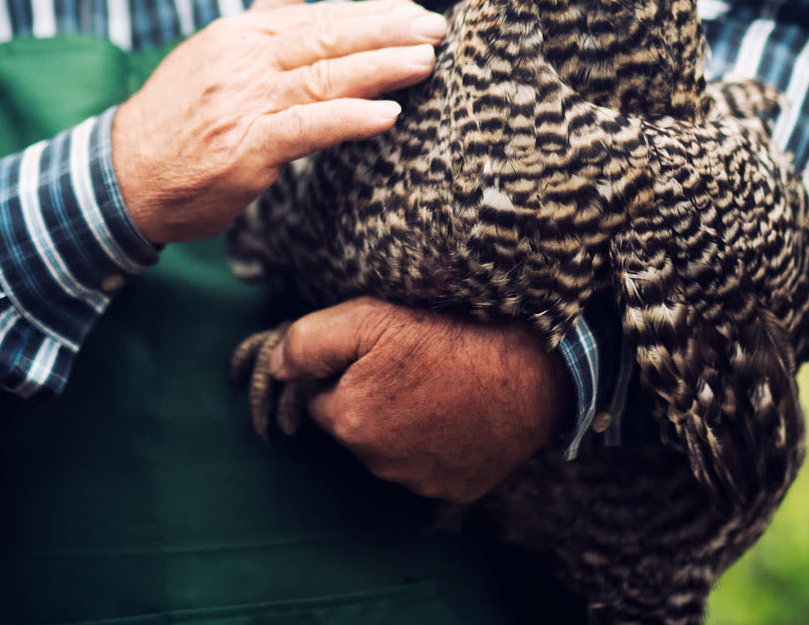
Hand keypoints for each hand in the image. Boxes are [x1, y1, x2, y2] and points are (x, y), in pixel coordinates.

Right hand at [113, 0, 445, 244]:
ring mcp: (242, 104)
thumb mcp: (213, 54)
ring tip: (424, 63)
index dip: (370, 15)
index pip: (316, 17)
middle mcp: (242, 62)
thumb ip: (260, 17)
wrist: (123, 176)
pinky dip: (347, 119)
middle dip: (386, 32)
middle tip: (435, 28)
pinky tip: (385, 115)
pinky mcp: (243, 150)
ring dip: (378, 69)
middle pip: (326, 38)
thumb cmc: (176, 117)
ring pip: (322, 78)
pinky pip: (304, 128)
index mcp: (240, 35)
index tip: (415, 13)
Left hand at [270, 297, 568, 502]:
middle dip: (369, 399)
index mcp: (349, 420)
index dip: (342, 372)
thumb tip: (277, 367)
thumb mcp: (369, 317)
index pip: (319, 399)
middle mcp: (377, 462)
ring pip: (389, 449)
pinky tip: (456, 415)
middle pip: (354, 426)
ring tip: (436, 388)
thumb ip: (309, 341)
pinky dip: (435, 445)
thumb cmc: (451, 338)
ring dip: (401, 423)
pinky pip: (428, 467)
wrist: (531, 371)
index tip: (374, 355)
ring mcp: (417, 481)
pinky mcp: (453, 489)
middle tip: (408, 367)